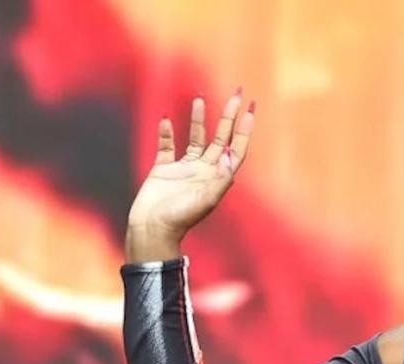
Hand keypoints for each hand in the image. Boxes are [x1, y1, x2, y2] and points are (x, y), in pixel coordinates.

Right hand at [125, 91, 254, 257]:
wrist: (152, 229)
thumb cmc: (181, 218)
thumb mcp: (206, 200)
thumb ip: (220, 179)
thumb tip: (229, 154)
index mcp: (217, 177)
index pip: (235, 147)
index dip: (244, 129)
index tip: (251, 108)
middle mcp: (204, 170)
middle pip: (220, 137)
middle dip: (229, 116)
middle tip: (236, 94)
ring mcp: (184, 169)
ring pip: (194, 138)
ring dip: (199, 119)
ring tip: (201, 98)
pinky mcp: (163, 169)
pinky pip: (166, 146)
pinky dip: (167, 133)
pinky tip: (167, 118)